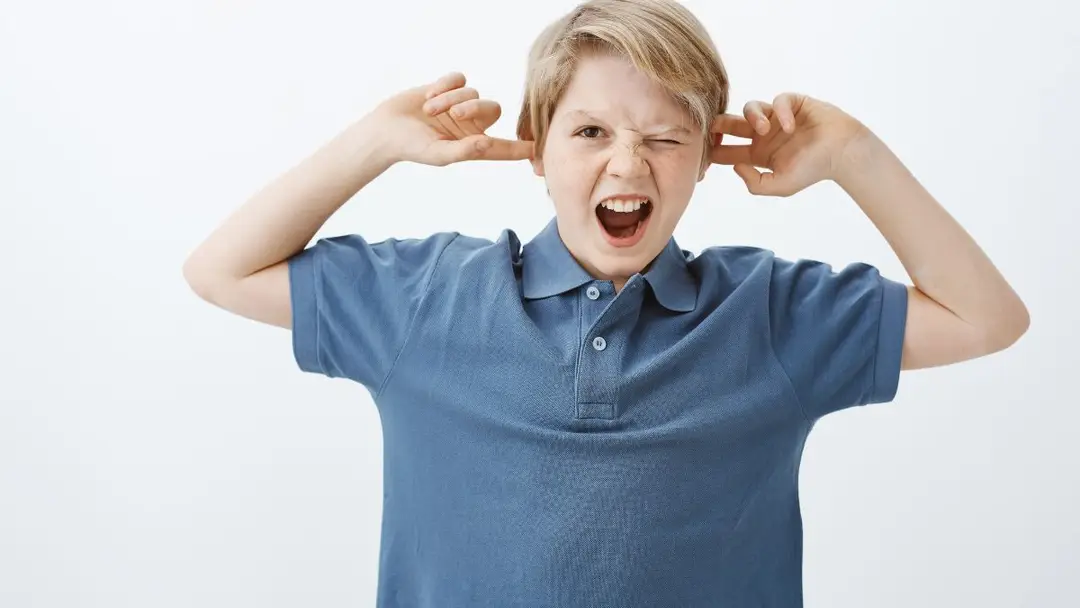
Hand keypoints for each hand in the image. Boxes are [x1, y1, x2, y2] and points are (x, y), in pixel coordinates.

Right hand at [370, 71, 533, 166]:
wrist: (386, 129)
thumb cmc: (411, 147)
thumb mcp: (438, 154)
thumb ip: (464, 150)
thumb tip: (488, 144)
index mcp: (473, 146)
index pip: (503, 147)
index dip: (522, 147)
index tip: (541, 147)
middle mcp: (471, 126)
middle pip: (494, 109)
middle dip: (475, 107)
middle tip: (455, 114)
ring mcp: (459, 105)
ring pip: (472, 92)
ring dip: (450, 98)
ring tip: (429, 109)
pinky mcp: (447, 89)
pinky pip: (459, 78)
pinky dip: (444, 85)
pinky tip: (428, 96)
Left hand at [709, 93, 869, 196]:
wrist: (842, 152)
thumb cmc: (813, 170)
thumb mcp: (780, 186)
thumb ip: (755, 183)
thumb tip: (735, 166)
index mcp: (758, 154)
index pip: (728, 150)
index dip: (714, 150)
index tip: (703, 151)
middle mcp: (764, 135)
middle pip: (732, 125)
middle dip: (719, 124)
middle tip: (712, 125)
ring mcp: (777, 118)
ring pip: (751, 108)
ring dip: (753, 117)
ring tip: (763, 129)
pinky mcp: (793, 103)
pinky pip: (778, 100)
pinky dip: (781, 111)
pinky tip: (789, 126)